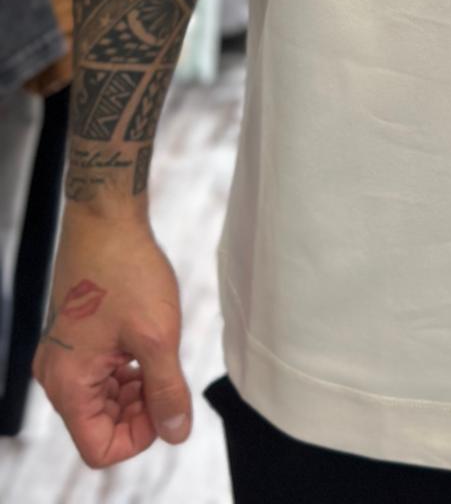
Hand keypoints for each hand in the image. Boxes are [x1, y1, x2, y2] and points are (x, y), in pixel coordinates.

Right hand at [32, 205, 192, 468]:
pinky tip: (146, 345)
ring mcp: (63, 357)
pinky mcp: (74, 339)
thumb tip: (176, 432)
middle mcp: (58, 376)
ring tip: (159, 355)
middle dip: (140, 411)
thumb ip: (167, 390)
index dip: (139, 436)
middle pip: (101, 425)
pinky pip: (100, 375)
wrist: (106, 219)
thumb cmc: (126, 270)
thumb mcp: (157, 336)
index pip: (99, 448)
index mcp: (69, 384)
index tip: (165, 403)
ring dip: (136, 390)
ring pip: (103, 400)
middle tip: (168, 375)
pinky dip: (127, 371)